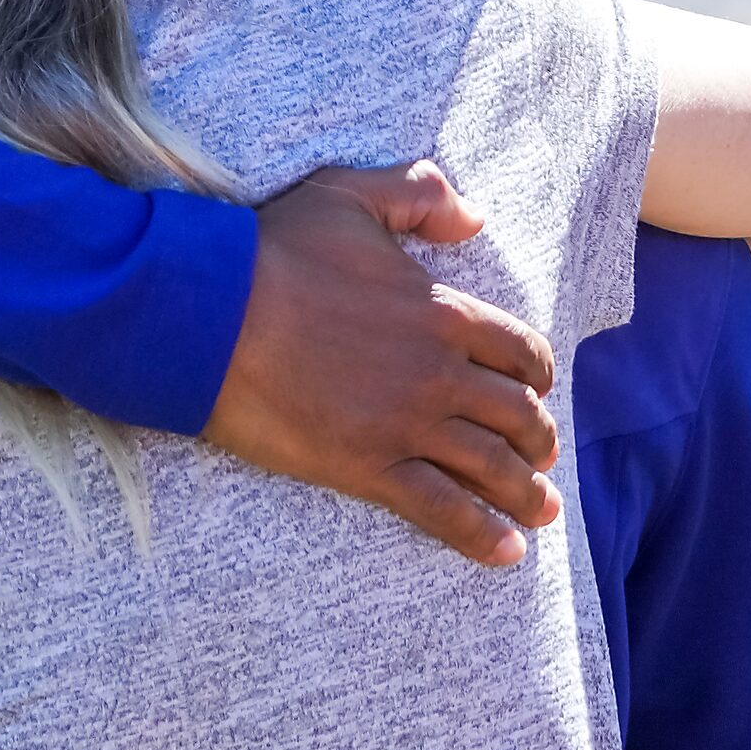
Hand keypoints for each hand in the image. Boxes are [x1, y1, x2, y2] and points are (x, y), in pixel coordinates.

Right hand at [201, 162, 560, 565]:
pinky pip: (442, 509)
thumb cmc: (273, 251)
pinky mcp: (369, 467)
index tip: (537, 390)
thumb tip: (474, 218)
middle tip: (542, 459)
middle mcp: (441, 373)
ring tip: (541, 513)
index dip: (537, 374)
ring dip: (526, 494)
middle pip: (517, 415)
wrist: (208, 311)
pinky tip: (506, 553)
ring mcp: (408, 424)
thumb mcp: (352, 196)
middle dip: (538, 440)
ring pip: (491, 468)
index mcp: (444, 311)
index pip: (520, 350)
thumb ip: (421, 196)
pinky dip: (481, 535)